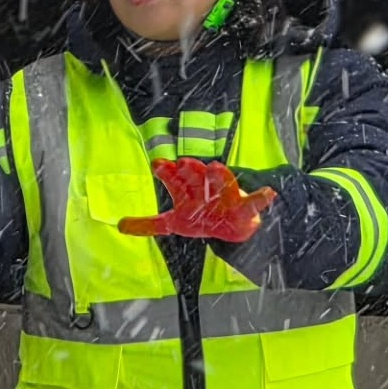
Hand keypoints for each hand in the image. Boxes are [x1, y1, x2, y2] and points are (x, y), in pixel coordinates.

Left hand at [118, 158, 276, 243]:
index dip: (167, 174)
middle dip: (189, 171)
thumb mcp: (174, 223)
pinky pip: (254, 203)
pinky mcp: (244, 207)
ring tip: (215, 167)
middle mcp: (205, 190)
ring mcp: (225, 197)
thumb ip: (148, 225)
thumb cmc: (203, 216)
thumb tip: (119, 225)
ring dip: (219, 176)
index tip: (158, 164)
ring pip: (221, 184)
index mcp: (188, 193)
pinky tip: (268, 194)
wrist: (233, 225)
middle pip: (197, 178)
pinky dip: (261, 198)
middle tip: (182, 163)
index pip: (175, 182)